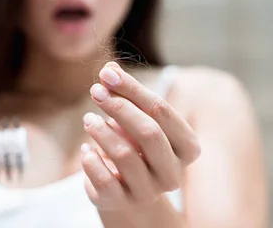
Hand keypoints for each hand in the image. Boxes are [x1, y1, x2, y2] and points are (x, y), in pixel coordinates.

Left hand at [81, 62, 200, 210]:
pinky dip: (91, 160)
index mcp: (187, 147)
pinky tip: (85, 149)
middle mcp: (173, 172)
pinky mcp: (122, 202)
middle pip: (148, 132)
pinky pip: (104, 179)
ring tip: (88, 119)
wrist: (128, 191)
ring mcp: (149, 191)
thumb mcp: (135, 119)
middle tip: (95, 91)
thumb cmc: (135, 145)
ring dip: (101, 131)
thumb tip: (110, 69)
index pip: (161, 111)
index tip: (107, 73)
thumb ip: (125, 94)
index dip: (133, 89)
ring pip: (124, 154)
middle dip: (118, 106)